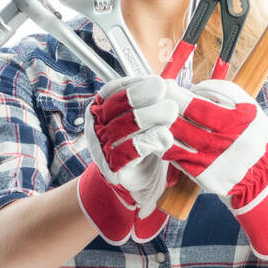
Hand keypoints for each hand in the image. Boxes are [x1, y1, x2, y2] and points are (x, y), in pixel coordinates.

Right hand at [78, 75, 184, 244]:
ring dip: (150, 118)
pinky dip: (150, 142)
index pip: (114, 90)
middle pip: (118, 106)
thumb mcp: (148, 120)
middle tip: (168, 97)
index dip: (137, 84)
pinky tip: (166, 137)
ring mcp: (100, 146)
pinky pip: (129, 151)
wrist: (135, 183)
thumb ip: (157, 103)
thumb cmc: (142, 145)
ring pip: (123, 127)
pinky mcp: (111, 167)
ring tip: (171, 113)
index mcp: (101, 108)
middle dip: (145, 98)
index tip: (159, 83)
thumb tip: (171, 85)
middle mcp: (96, 125)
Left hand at [162, 78, 267, 259]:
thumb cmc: (251, 132)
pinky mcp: (207, 179)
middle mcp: (228, 144)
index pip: (199, 106)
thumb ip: (221, 92)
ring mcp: (216, 164)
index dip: (178, 95)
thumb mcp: (247, 106)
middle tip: (155, 101)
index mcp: (241, 121)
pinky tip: (163, 137)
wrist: (264, 174)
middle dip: (165, 110)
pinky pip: (179, 160)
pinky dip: (168, 147)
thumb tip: (190, 87)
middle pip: (184, 125)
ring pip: (178, 144)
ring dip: (163, 130)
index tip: (167, 86)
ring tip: (156, 118)